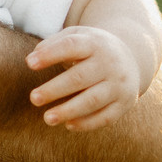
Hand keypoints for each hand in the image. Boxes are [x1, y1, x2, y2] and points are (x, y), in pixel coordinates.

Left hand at [25, 24, 146, 130]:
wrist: (132, 58)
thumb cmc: (92, 49)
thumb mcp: (77, 36)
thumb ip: (53, 44)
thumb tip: (32, 59)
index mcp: (95, 43)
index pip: (71, 46)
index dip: (50, 54)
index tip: (30, 64)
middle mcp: (110, 63)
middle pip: (80, 77)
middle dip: (55, 89)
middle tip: (33, 98)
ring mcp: (119, 84)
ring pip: (93, 100)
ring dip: (69, 110)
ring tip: (47, 118)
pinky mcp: (125, 103)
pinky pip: (106, 117)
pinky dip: (87, 123)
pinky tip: (68, 125)